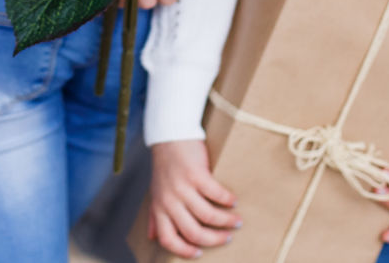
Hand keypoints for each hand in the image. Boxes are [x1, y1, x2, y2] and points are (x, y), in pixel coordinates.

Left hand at [148, 140, 239, 257]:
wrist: (170, 136)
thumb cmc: (165, 167)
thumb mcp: (155, 193)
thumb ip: (154, 216)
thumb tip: (151, 237)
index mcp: (159, 208)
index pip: (168, 239)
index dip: (184, 250)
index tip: (199, 253)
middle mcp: (169, 201)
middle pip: (193, 232)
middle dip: (214, 239)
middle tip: (228, 238)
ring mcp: (182, 188)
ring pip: (208, 215)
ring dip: (227, 221)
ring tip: (236, 221)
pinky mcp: (195, 175)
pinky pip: (216, 194)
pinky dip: (227, 200)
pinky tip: (233, 201)